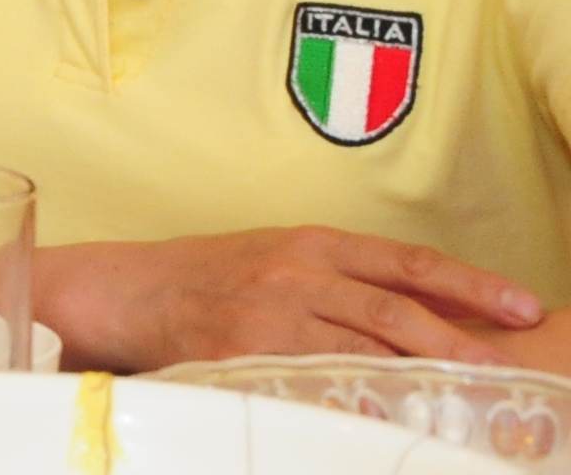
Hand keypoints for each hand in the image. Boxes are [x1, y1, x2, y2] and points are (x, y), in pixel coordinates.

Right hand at [59, 229, 546, 369]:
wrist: (133, 290)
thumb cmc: (217, 277)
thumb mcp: (284, 258)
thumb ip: (349, 282)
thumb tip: (435, 316)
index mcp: (313, 242)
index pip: (408, 260)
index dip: (470, 284)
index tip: (524, 305)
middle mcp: (297, 272)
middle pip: (395, 309)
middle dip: (459, 342)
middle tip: (508, 369)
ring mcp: (270, 314)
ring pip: (363, 348)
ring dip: (420, 376)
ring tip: (467, 398)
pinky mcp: (246, 354)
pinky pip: (315, 383)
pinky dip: (357, 401)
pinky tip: (389, 416)